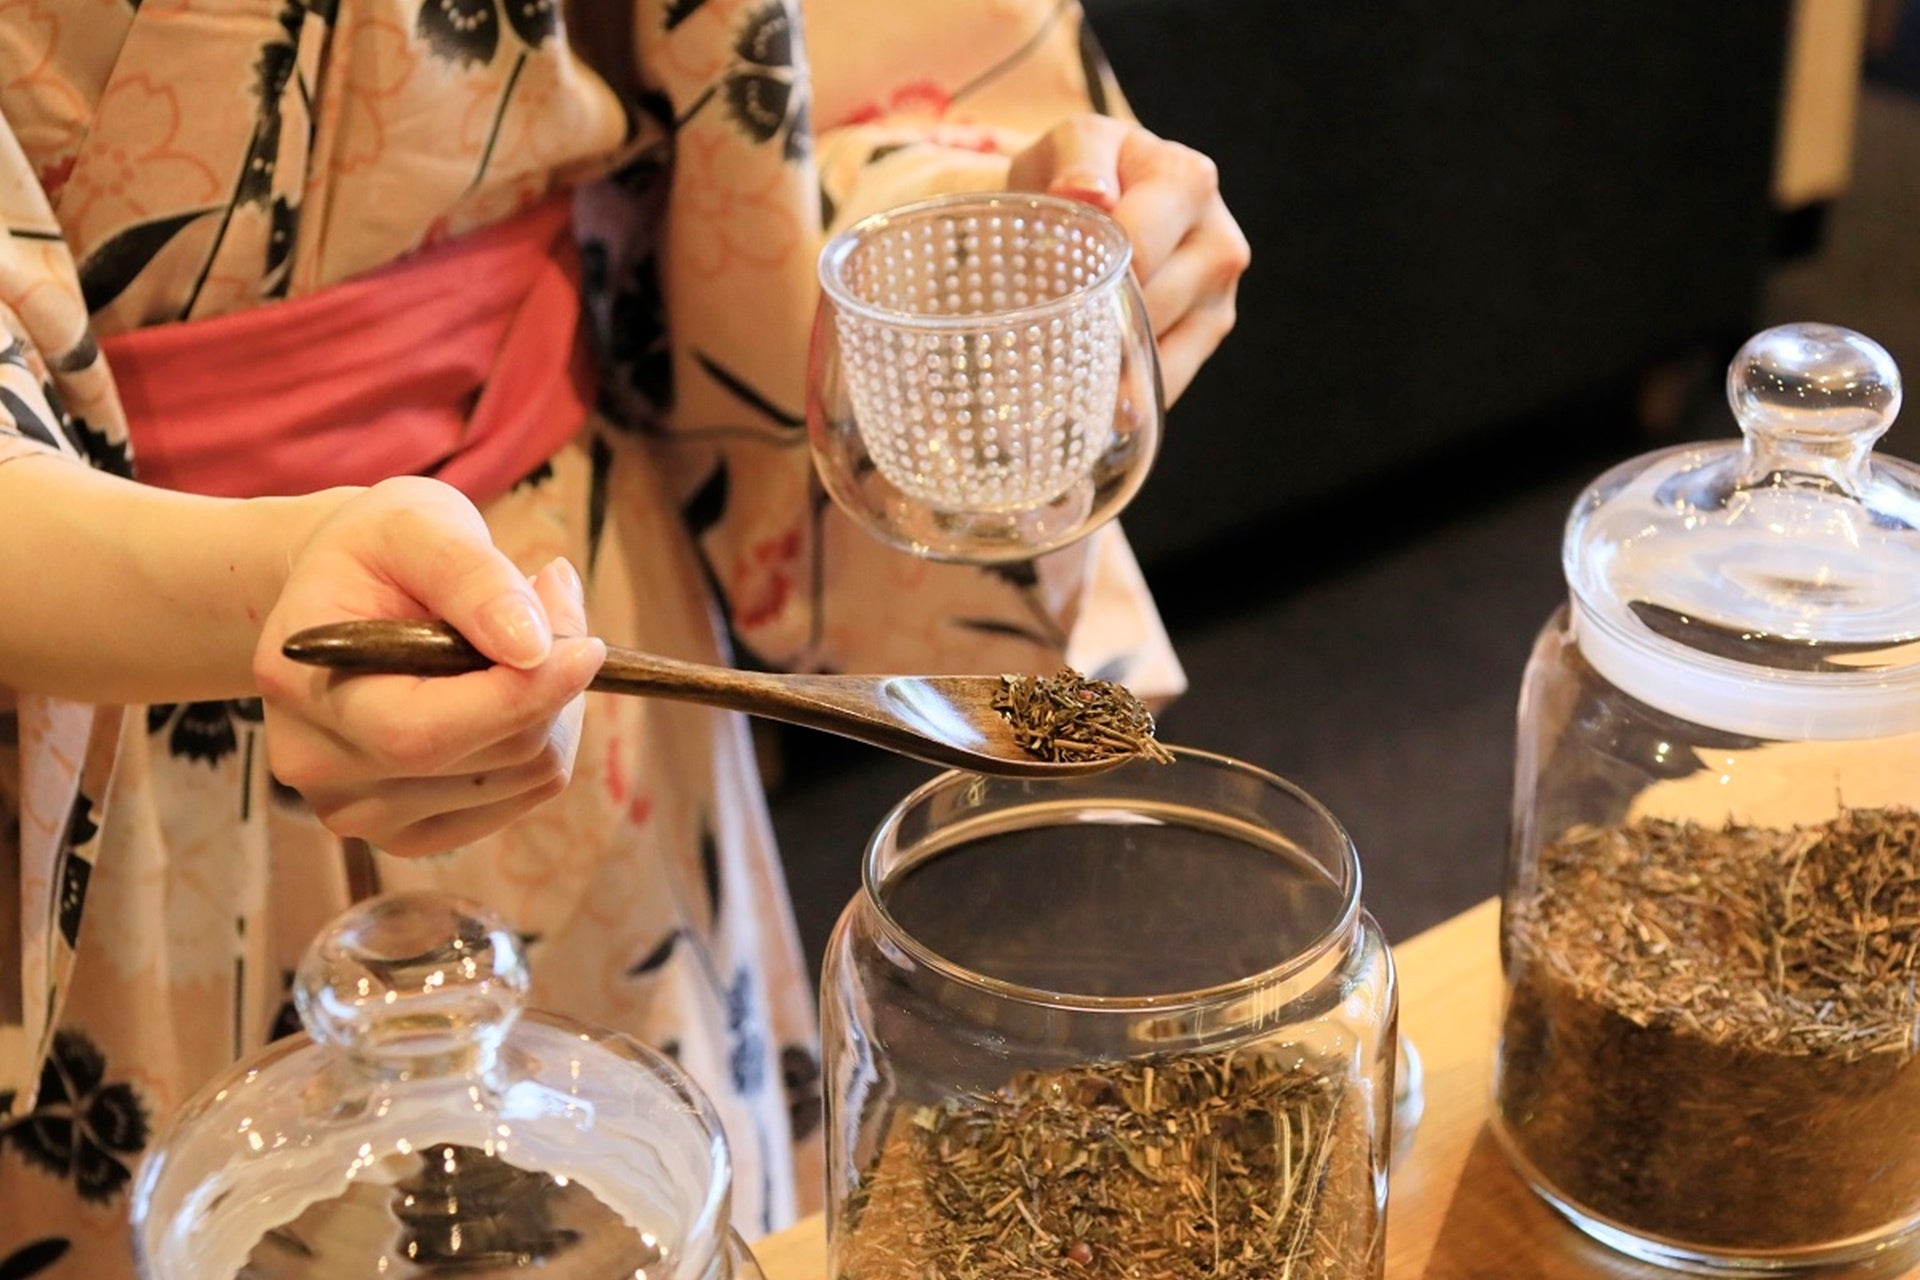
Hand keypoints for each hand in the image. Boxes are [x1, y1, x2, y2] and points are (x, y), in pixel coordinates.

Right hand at [254, 477, 604, 856]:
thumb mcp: (419, 524)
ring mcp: (361, 811)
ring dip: (554, 705)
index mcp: (300, 684)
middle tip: (553, 603)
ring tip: (523, 635)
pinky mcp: (409, 831)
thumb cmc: (377, 550)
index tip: (589, 647)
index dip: (522, 696)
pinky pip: (524, 794)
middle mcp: (319, 765)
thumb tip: (532, 650)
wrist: (341, 592)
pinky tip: (513, 685)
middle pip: (491, 755)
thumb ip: (472, 578)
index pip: (423, 732)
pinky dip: (544, 737)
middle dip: (551, 682)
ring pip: (524, 777)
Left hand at [1009, 115, 1249, 404]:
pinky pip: (1169, 382)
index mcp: (1187, 181)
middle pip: (1149, 309)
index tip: (1040, 299)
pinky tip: (1095, 399)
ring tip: (1061, 372)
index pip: (1138, 252)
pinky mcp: (1210, 331)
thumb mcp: (1070, 145)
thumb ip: (1079, 158)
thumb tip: (1090, 194)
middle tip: (1038, 344)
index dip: (1085, 283)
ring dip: (1107, 372)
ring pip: (1160, 354)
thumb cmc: (1081, 170)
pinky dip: (1128, 396)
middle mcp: (1218, 239)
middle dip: (1091, 330)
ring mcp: (1220, 293)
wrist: (1099, 191)